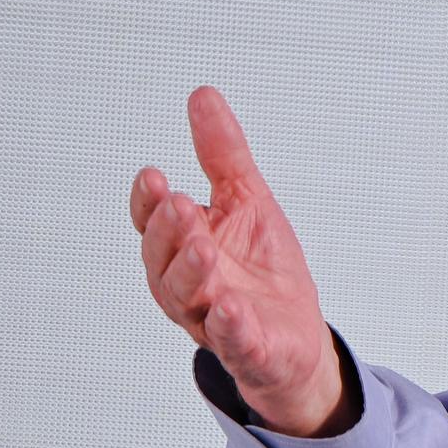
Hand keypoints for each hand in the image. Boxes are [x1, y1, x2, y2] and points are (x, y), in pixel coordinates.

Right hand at [131, 87, 352, 436]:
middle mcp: (188, 285)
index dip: (149, 203)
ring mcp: (213, 320)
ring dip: (191, 273)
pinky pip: (232, 342)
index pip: (153, 222)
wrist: (298, 337)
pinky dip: (229, 327)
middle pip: (163, 260)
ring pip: (187, 300)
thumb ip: (223, 154)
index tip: (154, 176)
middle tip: (179, 206)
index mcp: (183, 247)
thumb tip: (203, 97)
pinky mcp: (246, 350)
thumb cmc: (264, 269)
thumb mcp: (248, 200)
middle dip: (168, 233)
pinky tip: (231, 309)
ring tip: (203, 248)